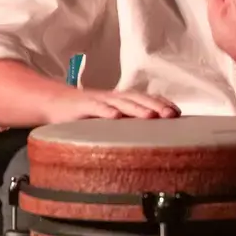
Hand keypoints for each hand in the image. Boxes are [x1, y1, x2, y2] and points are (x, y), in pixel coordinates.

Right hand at [44, 89, 179, 122]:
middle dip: (157, 105)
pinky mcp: (83, 105)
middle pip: (140, 99)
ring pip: (122, 102)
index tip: (179, 114)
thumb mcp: (111, 117)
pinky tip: (116, 116)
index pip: (148, 99)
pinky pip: (96, 107)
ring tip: (152, 115)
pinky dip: (106, 110)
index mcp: (124, 100)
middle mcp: (115, 97)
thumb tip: (151, 138)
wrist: (56, 102)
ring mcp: (100, 100)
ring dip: (138, 108)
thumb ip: (128, 122)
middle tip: (172, 115)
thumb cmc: (88, 113)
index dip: (163, 104)